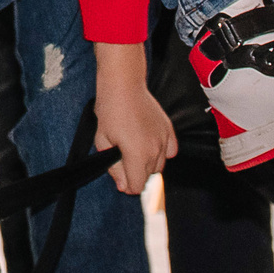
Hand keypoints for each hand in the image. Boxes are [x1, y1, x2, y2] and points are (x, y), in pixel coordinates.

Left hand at [93, 42, 177, 194]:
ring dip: (147, 164)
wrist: (123, 85)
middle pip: (148, 178)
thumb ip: (114, 168)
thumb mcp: (103, 142)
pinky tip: (149, 145)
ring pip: (159, 166)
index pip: (137, 187)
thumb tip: (123, 186)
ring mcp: (164, 139)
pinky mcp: (168, 129)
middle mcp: (155, 150)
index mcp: (137, 155)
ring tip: (133, 149)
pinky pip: (170, 152)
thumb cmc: (110, 111)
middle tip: (122, 160)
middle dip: (135, 175)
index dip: (126, 185)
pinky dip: (162, 153)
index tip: (120, 177)